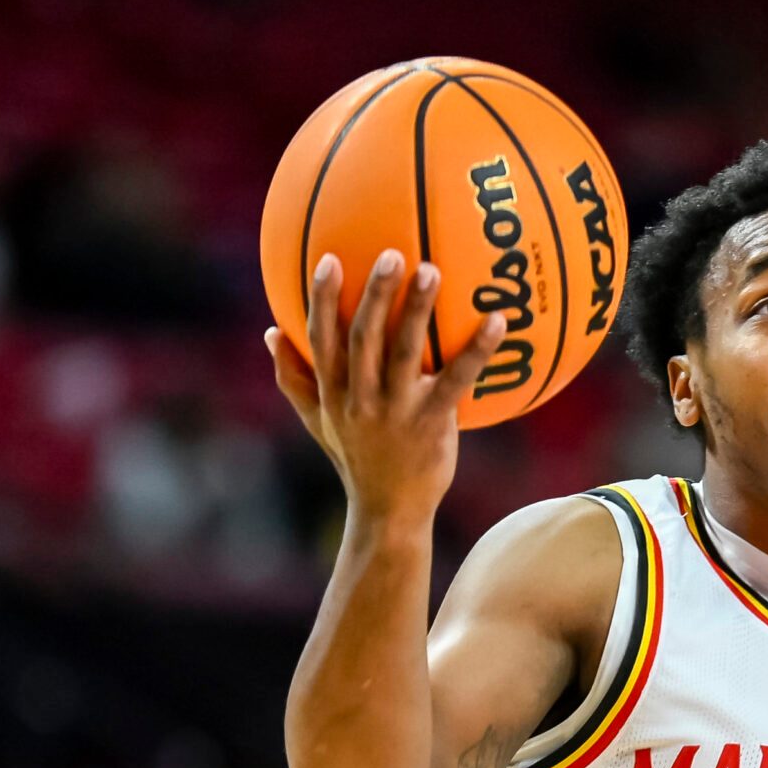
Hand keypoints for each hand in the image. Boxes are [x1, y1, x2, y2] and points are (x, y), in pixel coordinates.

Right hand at [267, 250, 509, 527]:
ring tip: (433, 270)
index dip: (322, 300)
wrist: (388, 513)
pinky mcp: (431, 424)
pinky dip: (475, 351)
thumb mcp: (318, 422)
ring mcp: (395, 412)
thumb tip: (270, 333)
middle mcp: (359, 399)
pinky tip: (497, 322)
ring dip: (416, 310)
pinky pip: (454, 382)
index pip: (321, 339)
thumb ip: (294, 379)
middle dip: (373, 294)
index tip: (329, 260)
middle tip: (391, 254)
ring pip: (402, 353)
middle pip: (362, 338)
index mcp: (333, 393)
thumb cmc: (357, 460)